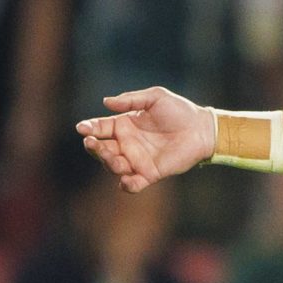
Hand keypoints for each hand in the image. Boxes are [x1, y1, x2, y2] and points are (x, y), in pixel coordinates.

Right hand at [76, 87, 216, 193]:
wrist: (201, 129)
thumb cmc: (179, 111)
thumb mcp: (154, 97)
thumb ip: (131, 100)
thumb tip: (106, 102)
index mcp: (124, 125)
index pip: (100, 128)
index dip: (89, 128)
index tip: (82, 128)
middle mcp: (127, 144)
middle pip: (102, 149)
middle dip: (94, 148)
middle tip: (92, 143)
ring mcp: (137, 160)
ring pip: (113, 166)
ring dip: (109, 163)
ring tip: (115, 158)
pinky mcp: (149, 174)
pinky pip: (133, 184)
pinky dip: (127, 185)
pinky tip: (126, 180)